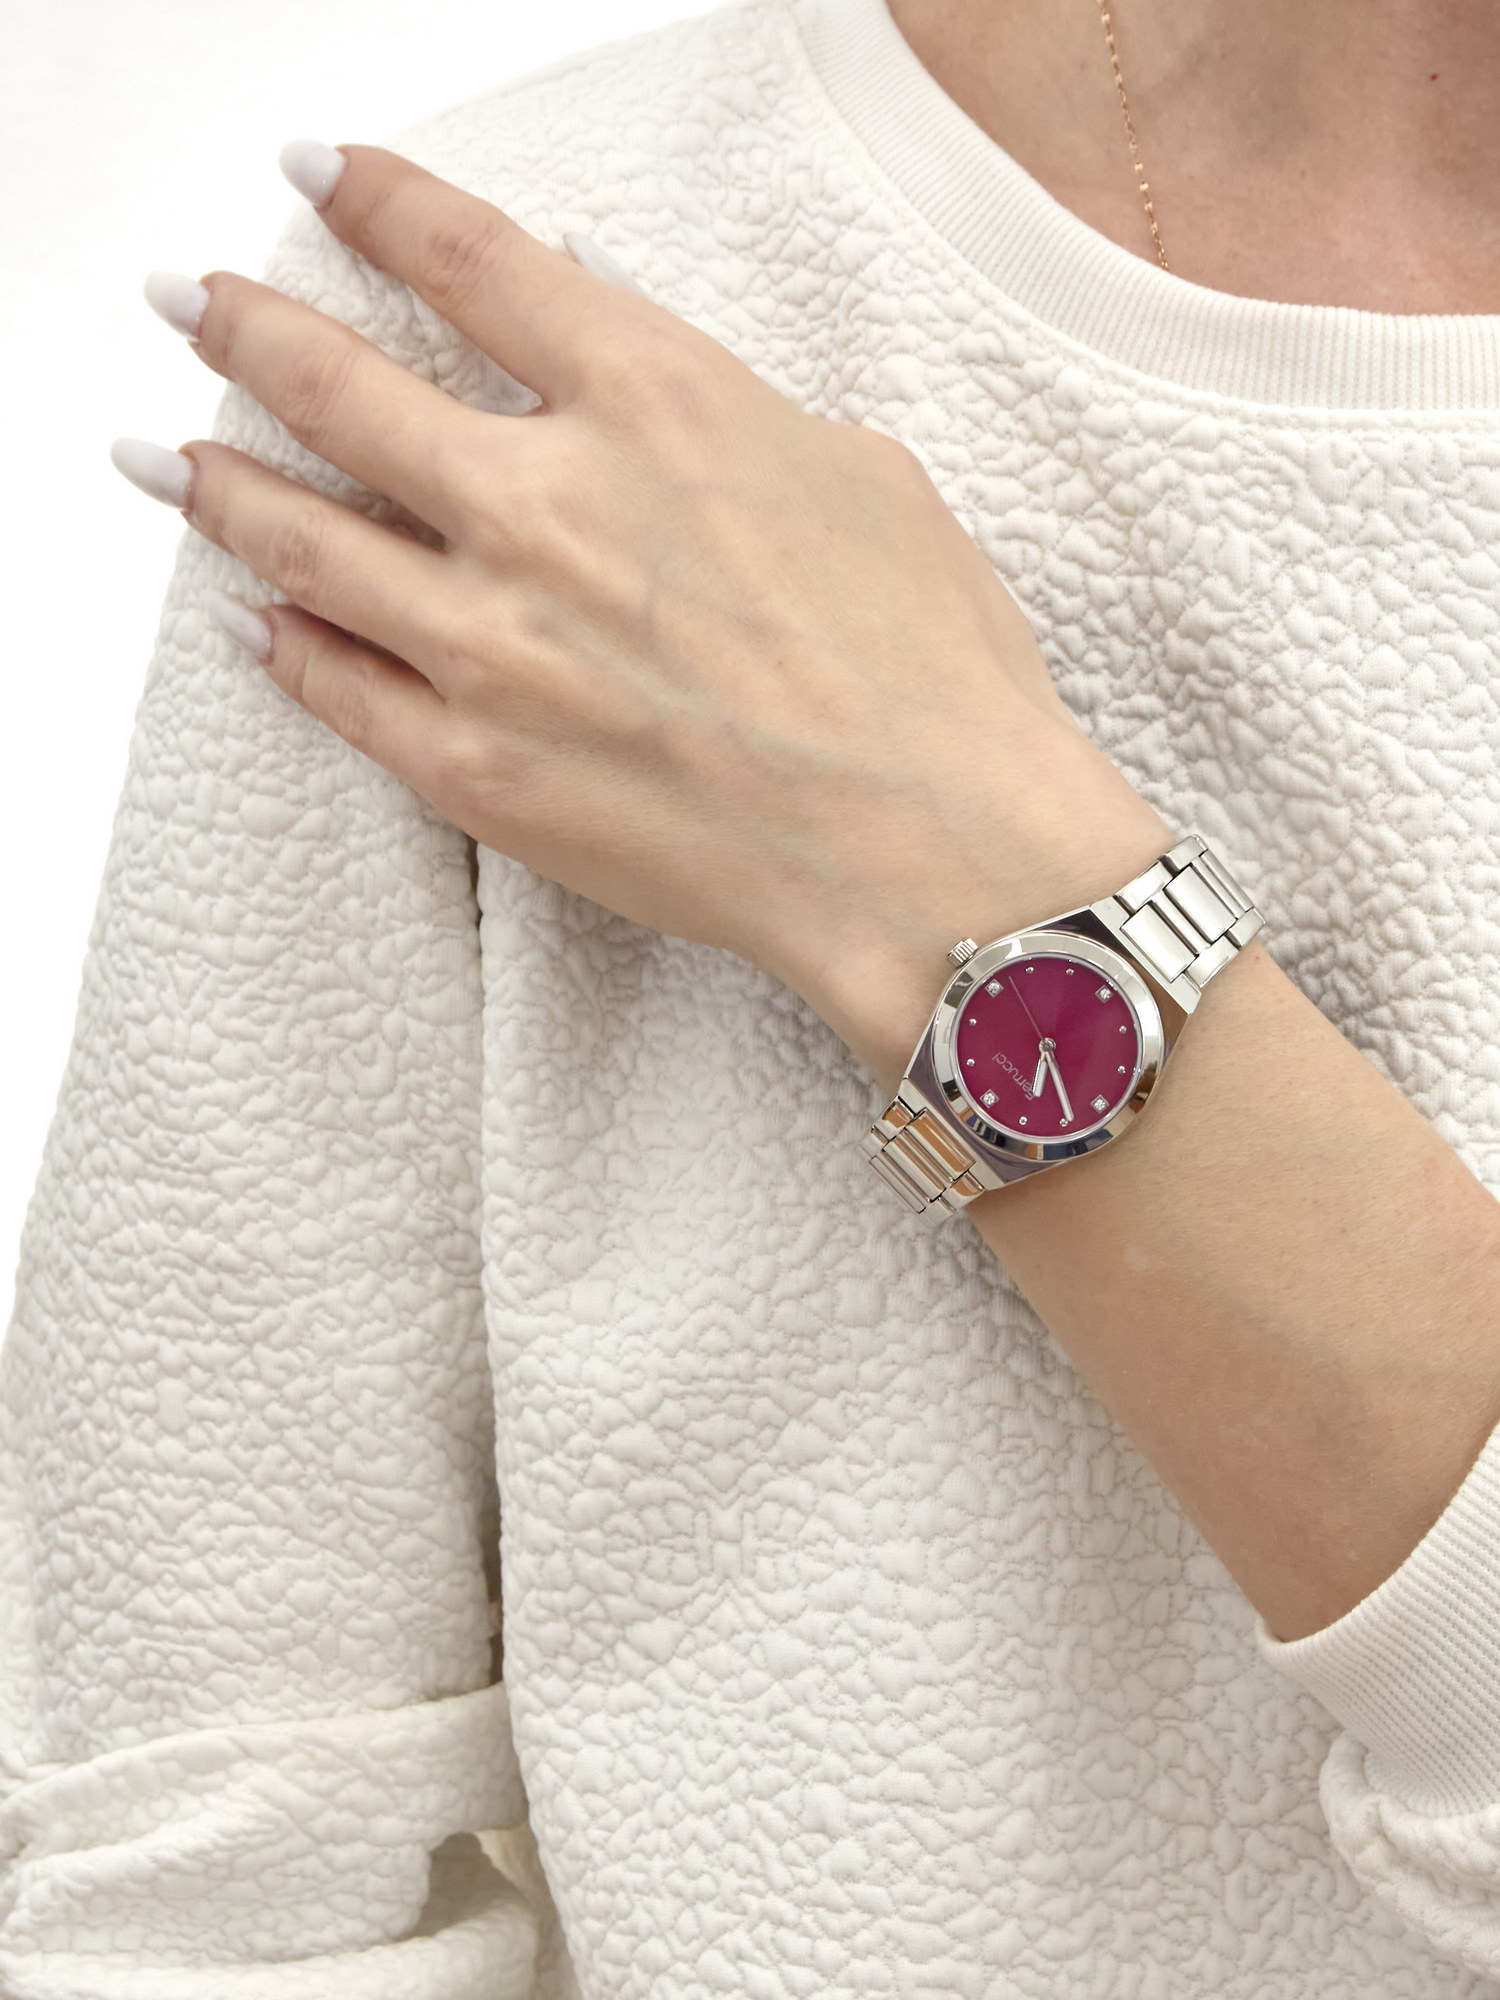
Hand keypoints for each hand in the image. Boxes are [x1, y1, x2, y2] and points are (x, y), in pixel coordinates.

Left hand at [119, 142, 1171, 1090]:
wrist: (936, 860)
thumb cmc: (933, 678)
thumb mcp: (856, 479)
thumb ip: (719, 422)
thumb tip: (642, 396)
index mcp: (659, 403)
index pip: (471, 259)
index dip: (377, 200)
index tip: (320, 173)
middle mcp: (550, 507)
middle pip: (340, 381)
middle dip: (248, 324)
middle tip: (196, 301)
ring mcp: (496, 644)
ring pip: (302, 537)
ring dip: (218, 483)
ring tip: (170, 456)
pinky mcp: (476, 769)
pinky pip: (338, 688)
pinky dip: (283, 645)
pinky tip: (253, 622)